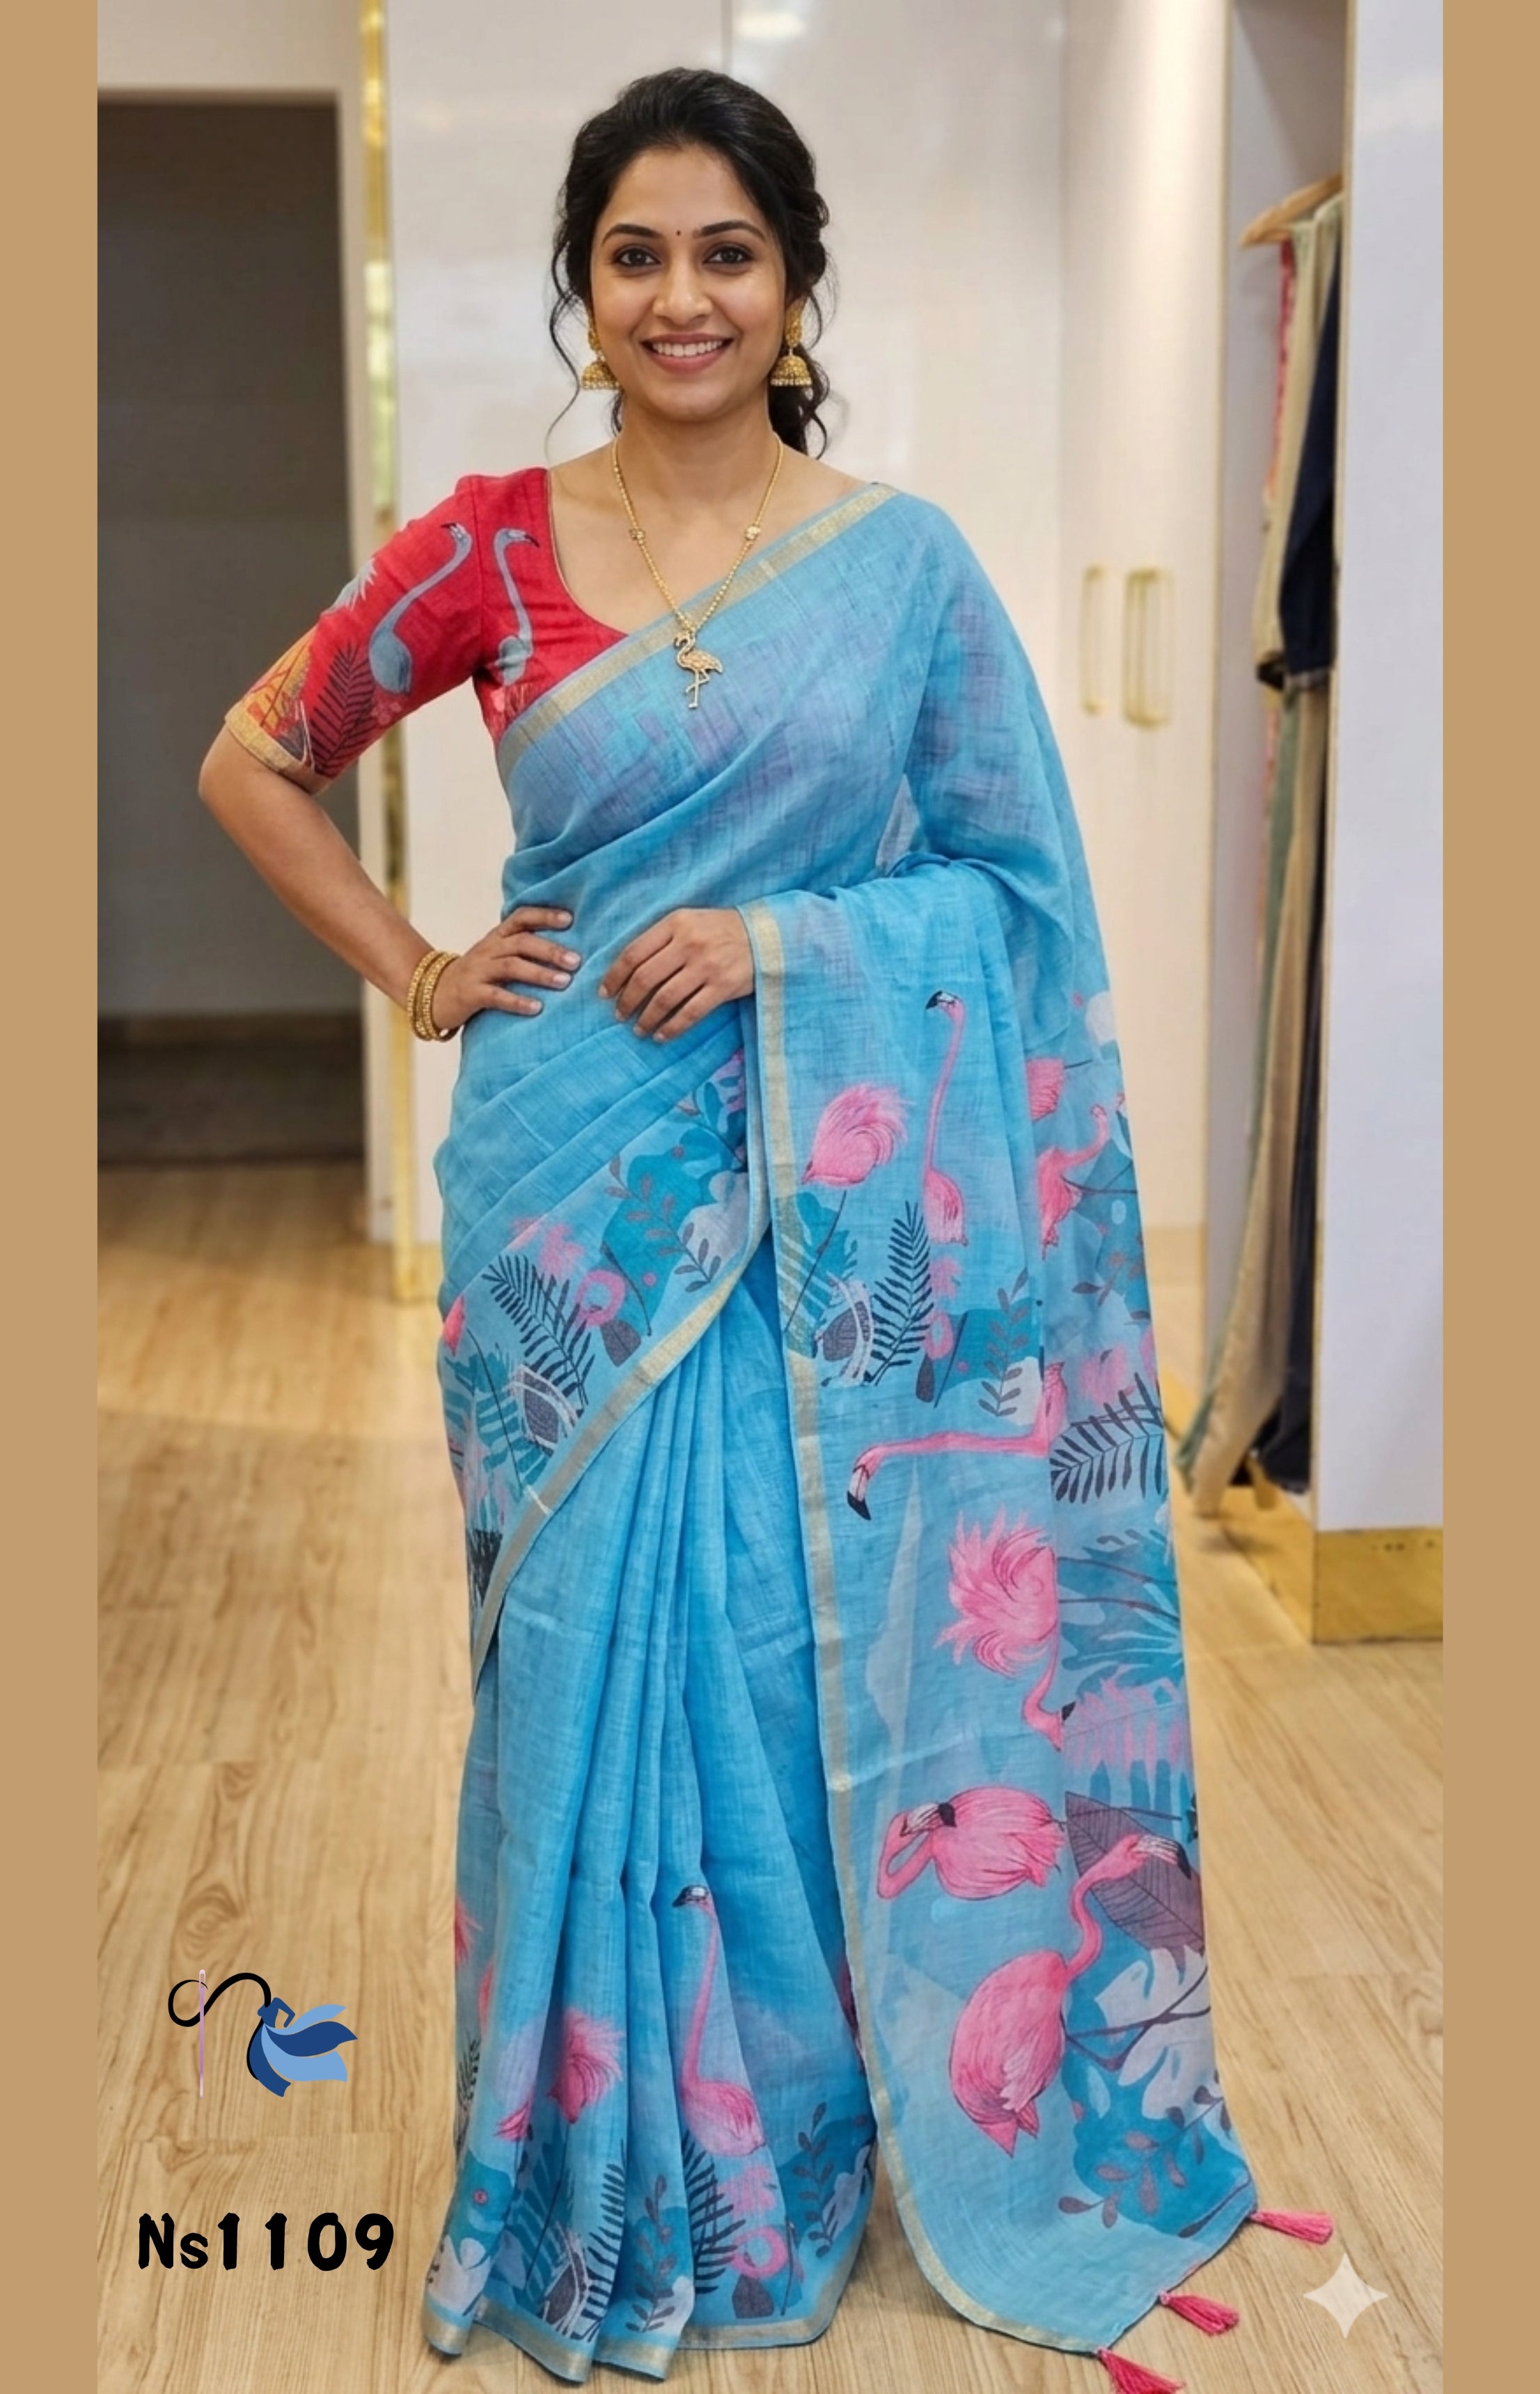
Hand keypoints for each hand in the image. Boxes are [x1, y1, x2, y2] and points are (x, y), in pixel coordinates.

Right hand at [427, 905, 580, 1030]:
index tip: (570, 919)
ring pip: (511, 966)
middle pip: (521, 942)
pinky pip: (495, 995)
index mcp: (497, 937)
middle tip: (576, 961)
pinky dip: (517, 1001)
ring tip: (564, 982)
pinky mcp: (471, 993)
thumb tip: (566, 950)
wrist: (433, 993)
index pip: (521, 917)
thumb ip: (522, 949)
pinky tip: (537, 1008)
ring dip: (539, 973)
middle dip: (550, 950)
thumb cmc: (476, 975)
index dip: (544, 915)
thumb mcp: (495, 955)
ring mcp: (478, 970)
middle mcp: (488, 949)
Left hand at [598, 907, 754, 1040]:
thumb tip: (628, 970)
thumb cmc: (720, 930)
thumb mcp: (688, 921)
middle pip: (645, 978)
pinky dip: (672, 1027)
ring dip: (646, 1018)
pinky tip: (662, 1035)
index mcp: (675, 924)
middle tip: (619, 1015)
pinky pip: (690, 1013)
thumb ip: (661, 939)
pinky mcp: (723, 987)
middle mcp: (689, 943)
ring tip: (638, 1029)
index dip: (614, 976)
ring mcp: (707, 966)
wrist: (766, 935)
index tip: (605, 993)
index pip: (633, 953)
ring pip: (665, 998)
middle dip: (627, 1001)